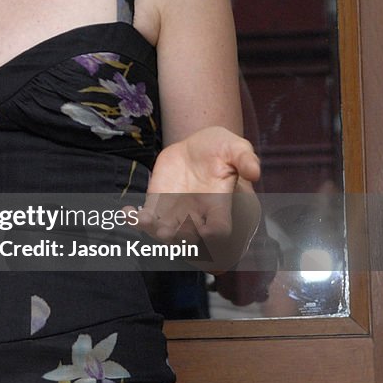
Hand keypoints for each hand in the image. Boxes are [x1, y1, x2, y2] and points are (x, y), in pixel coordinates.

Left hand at [130, 126, 260, 270]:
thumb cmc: (221, 148)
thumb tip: (255, 171)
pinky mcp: (157, 204)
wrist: (197, 145)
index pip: (219, 229)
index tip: (208, 232)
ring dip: (153, 231)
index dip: (214, 234)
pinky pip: (146, 218)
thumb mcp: (236, 146)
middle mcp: (197, 215)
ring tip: (145, 221)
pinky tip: (127, 213)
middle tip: (170, 232)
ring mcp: (176, 212)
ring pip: (164, 231)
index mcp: (219, 206)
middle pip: (189, 237)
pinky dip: (135, 219)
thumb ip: (245, 158)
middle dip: (179, 237)